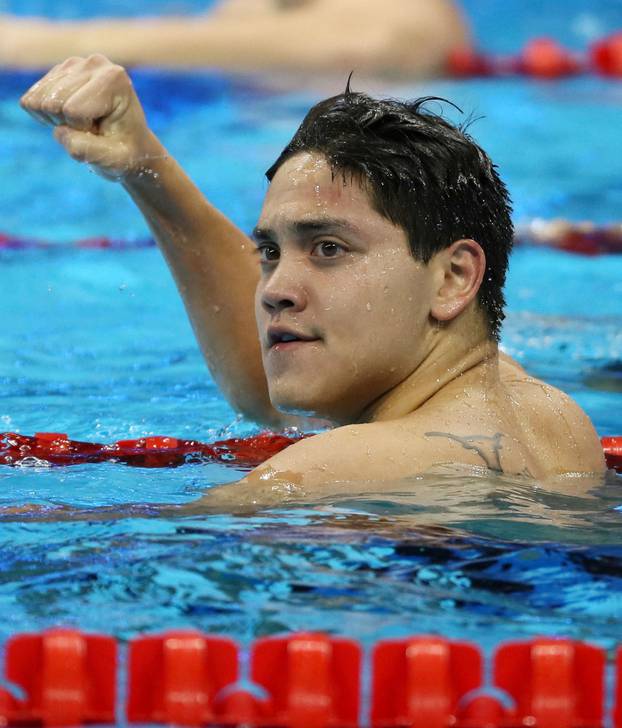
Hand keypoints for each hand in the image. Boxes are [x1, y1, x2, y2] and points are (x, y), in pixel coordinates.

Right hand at [20, 54, 161, 180]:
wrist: (129, 144)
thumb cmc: (125, 152)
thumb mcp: (113, 160)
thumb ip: (86, 149)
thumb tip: (59, 132)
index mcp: (114, 79)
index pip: (73, 110)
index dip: (84, 130)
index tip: (105, 131)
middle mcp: (94, 63)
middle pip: (52, 103)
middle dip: (69, 125)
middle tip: (95, 128)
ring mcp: (74, 64)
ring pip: (38, 102)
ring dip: (58, 121)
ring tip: (86, 122)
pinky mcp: (57, 73)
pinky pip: (31, 101)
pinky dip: (47, 117)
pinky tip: (72, 118)